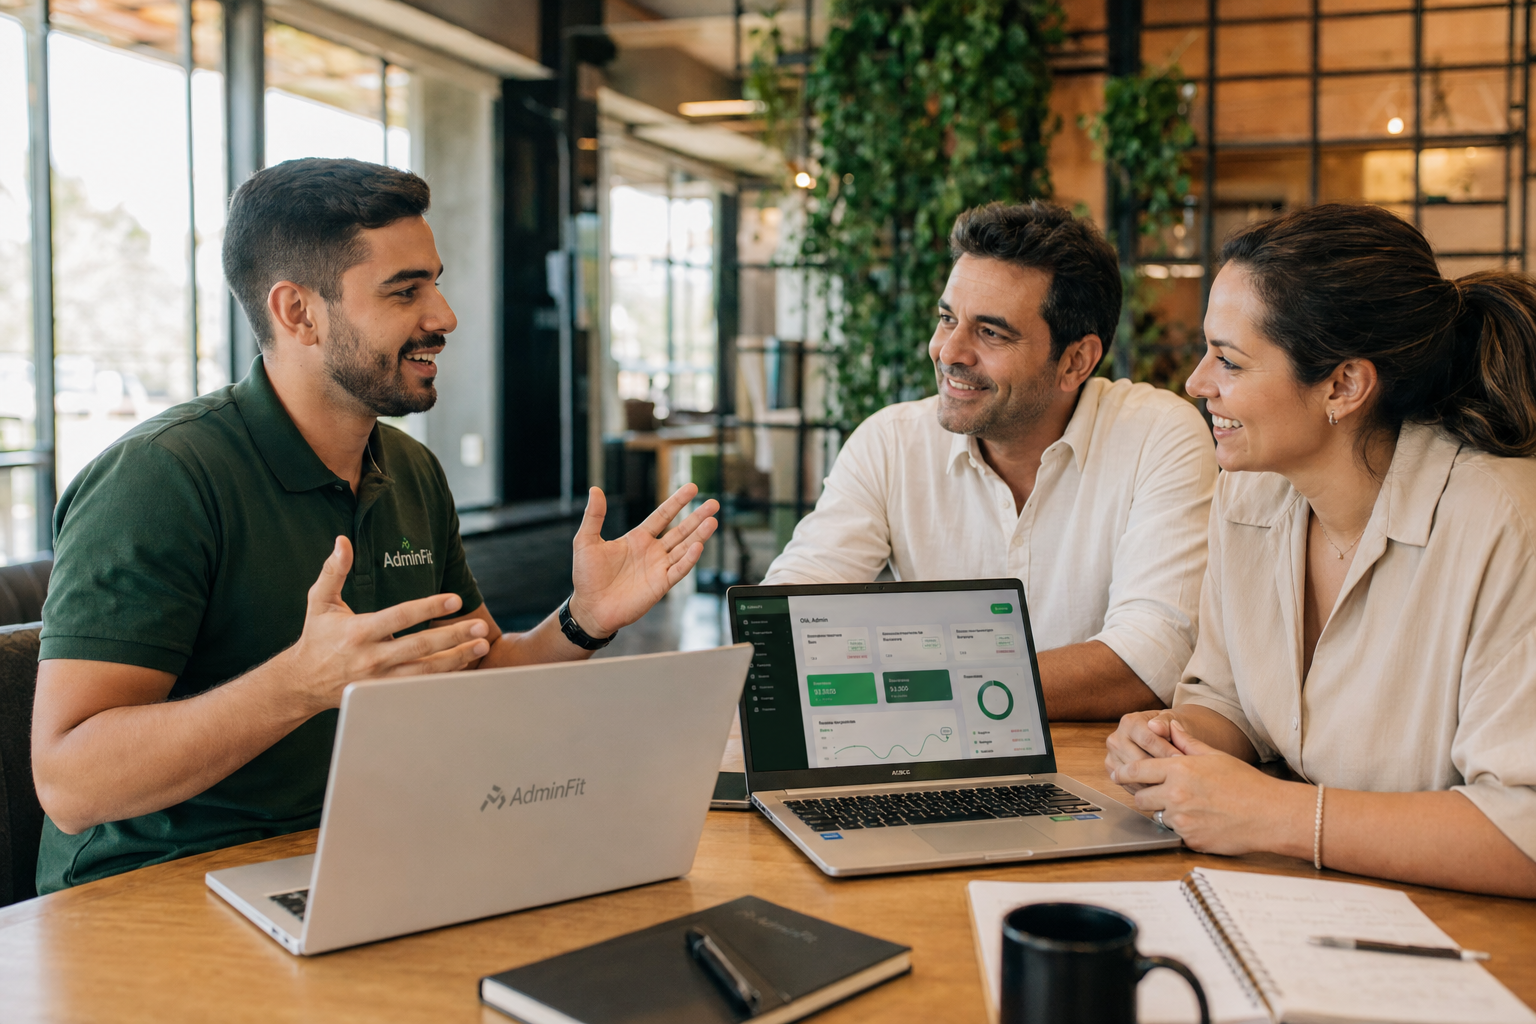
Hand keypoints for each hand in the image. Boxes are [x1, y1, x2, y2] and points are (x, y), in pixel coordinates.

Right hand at [282, 536, 490, 712]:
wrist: (303, 682)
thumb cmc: (316, 637)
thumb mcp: (319, 601)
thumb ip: (333, 571)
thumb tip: (342, 541)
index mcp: (358, 632)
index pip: (400, 617)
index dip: (429, 608)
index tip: (455, 600)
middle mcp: (372, 658)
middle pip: (420, 646)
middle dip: (453, 636)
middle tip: (480, 626)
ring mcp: (380, 680)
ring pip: (425, 671)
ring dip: (457, 659)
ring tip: (482, 646)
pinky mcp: (385, 693)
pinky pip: (420, 686)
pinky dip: (444, 676)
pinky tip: (465, 665)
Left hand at [567, 484, 717, 637]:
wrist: (590, 608)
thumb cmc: (586, 577)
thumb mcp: (586, 541)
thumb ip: (594, 516)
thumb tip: (596, 490)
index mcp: (637, 539)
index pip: (662, 515)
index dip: (677, 502)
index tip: (692, 488)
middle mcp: (652, 551)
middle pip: (680, 530)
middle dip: (697, 517)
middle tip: (714, 504)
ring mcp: (658, 568)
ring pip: (684, 548)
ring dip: (699, 535)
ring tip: (713, 521)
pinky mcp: (661, 584)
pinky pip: (679, 569)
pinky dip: (689, 559)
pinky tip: (698, 546)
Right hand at [1104, 709, 1180, 792]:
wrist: (1161, 735)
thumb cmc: (1168, 728)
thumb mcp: (1171, 720)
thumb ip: (1165, 722)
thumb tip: (1156, 726)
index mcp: (1129, 722)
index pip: (1148, 740)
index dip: (1167, 752)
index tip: (1182, 761)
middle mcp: (1116, 738)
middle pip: (1139, 760)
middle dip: (1161, 769)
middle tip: (1179, 776)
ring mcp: (1112, 755)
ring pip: (1133, 775)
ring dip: (1153, 780)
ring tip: (1171, 782)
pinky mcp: (1112, 770)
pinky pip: (1129, 784)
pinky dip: (1146, 788)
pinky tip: (1160, 785)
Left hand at [1110, 720, 1305, 855]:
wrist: (1270, 814)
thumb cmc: (1245, 782)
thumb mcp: (1214, 755)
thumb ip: (1186, 742)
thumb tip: (1168, 726)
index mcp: (1178, 770)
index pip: (1137, 771)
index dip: (1124, 773)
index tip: (1117, 774)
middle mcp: (1175, 795)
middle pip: (1141, 798)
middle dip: (1146, 795)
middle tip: (1158, 793)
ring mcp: (1182, 820)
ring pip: (1158, 816)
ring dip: (1167, 812)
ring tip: (1191, 806)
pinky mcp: (1190, 840)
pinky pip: (1176, 833)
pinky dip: (1183, 828)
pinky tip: (1202, 820)